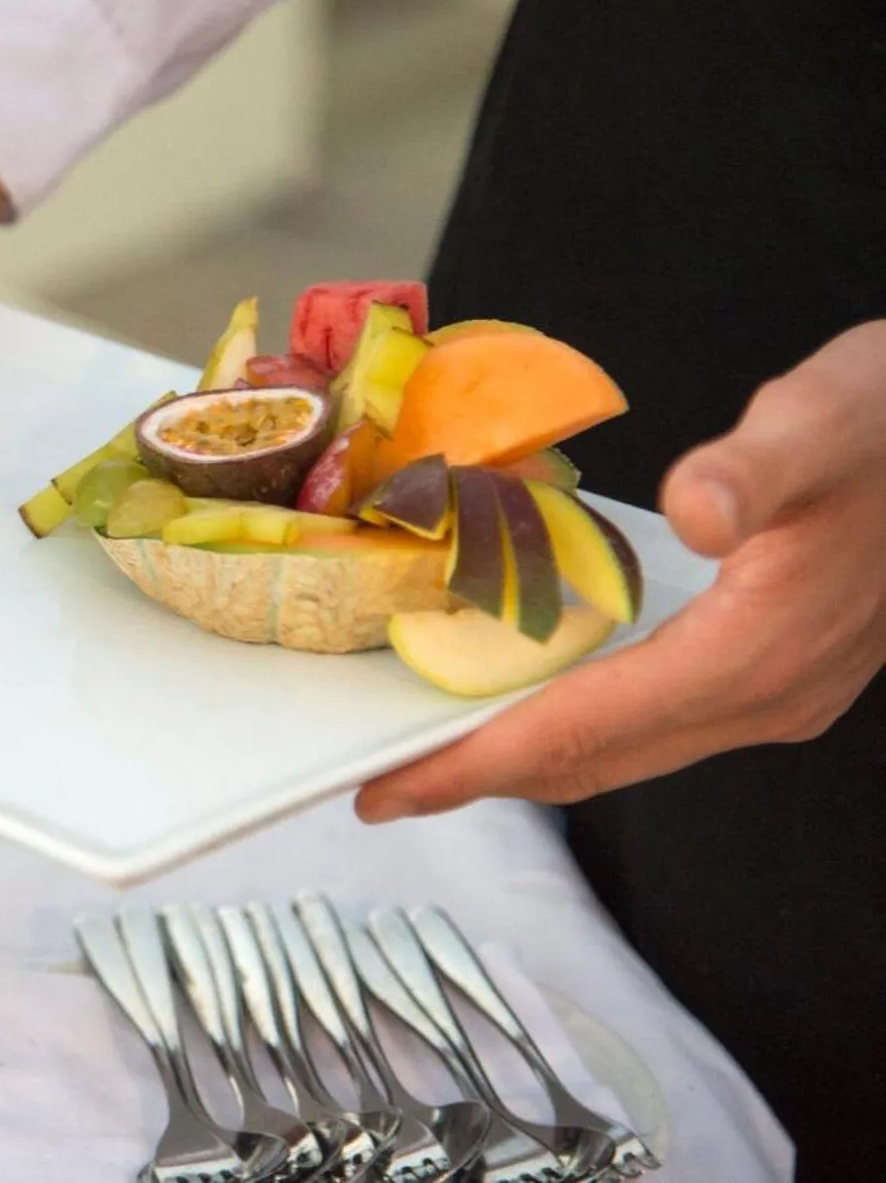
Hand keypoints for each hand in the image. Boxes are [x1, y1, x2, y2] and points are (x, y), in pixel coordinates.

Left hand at [357, 319, 885, 821]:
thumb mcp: (828, 416)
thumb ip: (756, 466)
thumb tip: (695, 507)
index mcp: (756, 653)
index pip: (585, 729)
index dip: (477, 764)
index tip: (388, 790)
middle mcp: (765, 696)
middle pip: (593, 761)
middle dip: (480, 778)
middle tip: (380, 784)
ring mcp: (776, 693)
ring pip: (623, 750)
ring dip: (525, 757)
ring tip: (431, 750)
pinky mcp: (778, 670)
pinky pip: (650, 721)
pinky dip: (573, 723)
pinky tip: (524, 694)